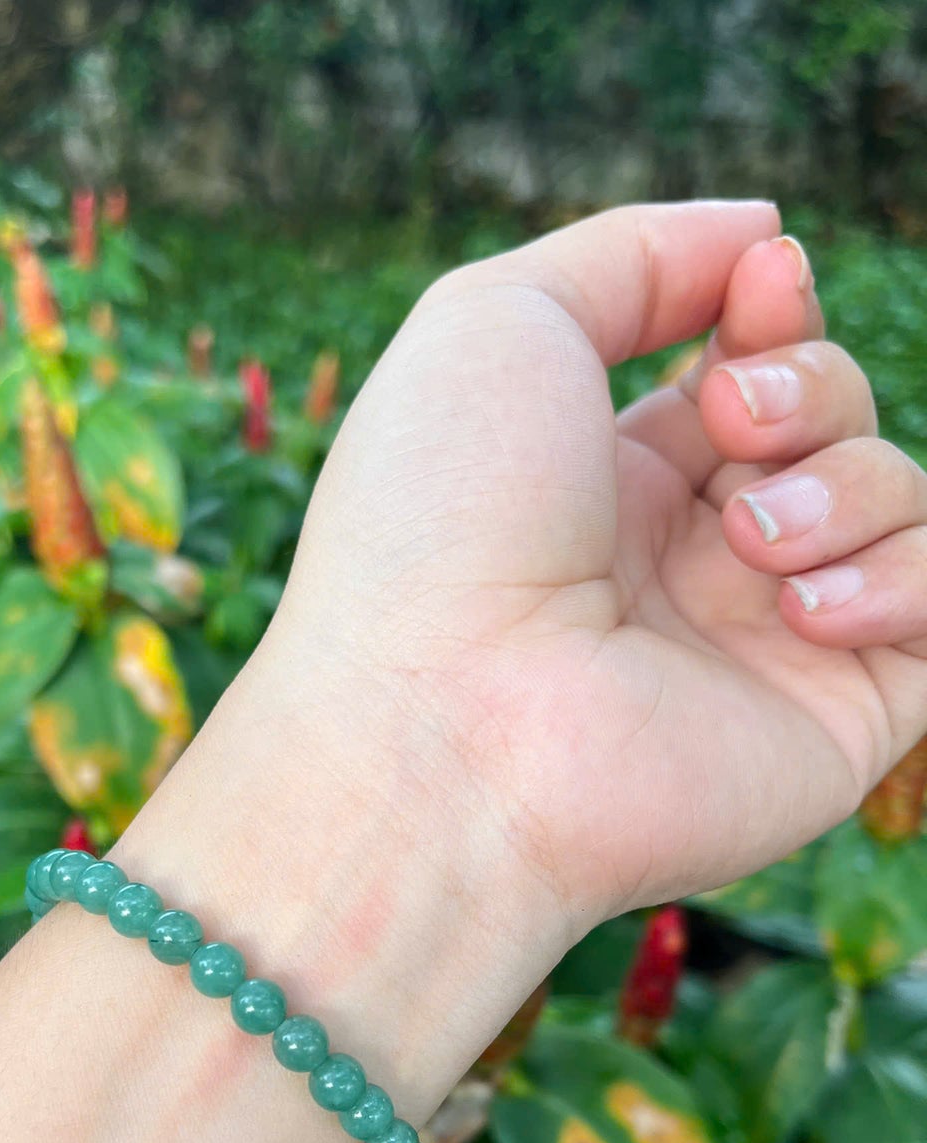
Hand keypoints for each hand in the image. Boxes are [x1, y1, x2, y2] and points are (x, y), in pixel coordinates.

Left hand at [268, 201, 926, 932]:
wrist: (447, 726)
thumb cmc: (441, 522)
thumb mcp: (497, 323)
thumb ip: (630, 256)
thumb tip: (760, 237)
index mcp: (605, 474)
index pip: (743, 365)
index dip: (773, 307)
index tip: (760, 285)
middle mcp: (685, 559)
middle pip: (828, 416)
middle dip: (806, 385)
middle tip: (730, 426)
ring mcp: (758, 643)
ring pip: (894, 497)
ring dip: (844, 481)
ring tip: (749, 539)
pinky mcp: (832, 721)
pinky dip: (898, 573)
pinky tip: (799, 608)